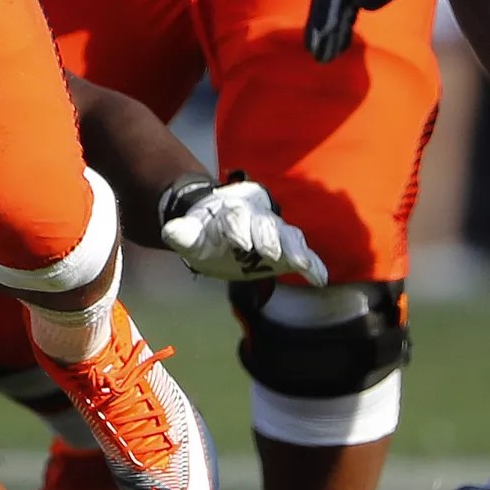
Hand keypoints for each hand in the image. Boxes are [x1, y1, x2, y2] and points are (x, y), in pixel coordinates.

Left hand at [159, 177, 328, 284]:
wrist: (219, 232)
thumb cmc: (204, 233)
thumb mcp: (188, 234)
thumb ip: (181, 233)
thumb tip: (170, 232)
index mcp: (231, 209)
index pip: (236, 217)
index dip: (238, 228)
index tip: (240, 243)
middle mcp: (257, 216)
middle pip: (265, 224)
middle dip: (268, 238)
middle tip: (271, 253)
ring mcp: (275, 232)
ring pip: (288, 236)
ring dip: (295, 250)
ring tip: (302, 264)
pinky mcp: (287, 250)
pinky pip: (303, 254)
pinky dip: (313, 265)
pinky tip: (319, 279)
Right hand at [306, 0, 489, 62]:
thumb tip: (363, 5)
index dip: (323, 10)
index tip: (320, 36)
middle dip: (321, 23)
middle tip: (317, 54)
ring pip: (341, 0)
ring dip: (331, 26)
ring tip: (327, 54)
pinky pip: (354, 3)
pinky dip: (346, 22)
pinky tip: (344, 40)